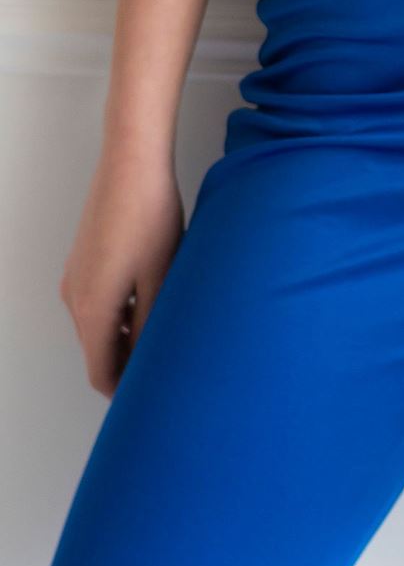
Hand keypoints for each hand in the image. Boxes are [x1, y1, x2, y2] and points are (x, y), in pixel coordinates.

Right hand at [59, 150, 186, 397]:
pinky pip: (98, 302)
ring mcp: (76, 277)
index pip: (100, 372)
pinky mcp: (83, 260)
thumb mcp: (160, 280)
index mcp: (91, 310)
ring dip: (126, 337)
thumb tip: (149, 361)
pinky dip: (120, 313)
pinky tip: (152, 302)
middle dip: (128, 365)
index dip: (124, 391)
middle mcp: (75, 298)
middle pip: (97, 350)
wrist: (131, 165)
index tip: (150, 399)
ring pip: (98, 325)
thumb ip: (150, 326)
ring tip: (166, 336)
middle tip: (167, 370)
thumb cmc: (149, 218)